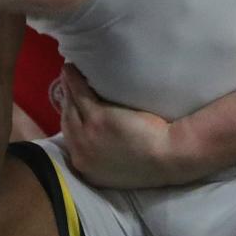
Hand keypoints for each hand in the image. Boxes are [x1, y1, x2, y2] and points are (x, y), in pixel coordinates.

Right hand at [59, 65, 187, 188]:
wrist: (168, 157)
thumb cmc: (154, 159)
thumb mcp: (120, 163)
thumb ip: (106, 149)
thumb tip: (103, 135)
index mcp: (87, 167)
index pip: (72, 137)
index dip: (71, 117)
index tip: (71, 102)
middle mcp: (81, 154)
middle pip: (68, 120)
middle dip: (66, 100)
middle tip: (67, 84)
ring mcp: (86, 136)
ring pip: (71, 105)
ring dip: (68, 87)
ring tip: (69, 72)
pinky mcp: (96, 118)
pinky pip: (79, 94)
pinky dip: (73, 79)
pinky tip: (71, 68)